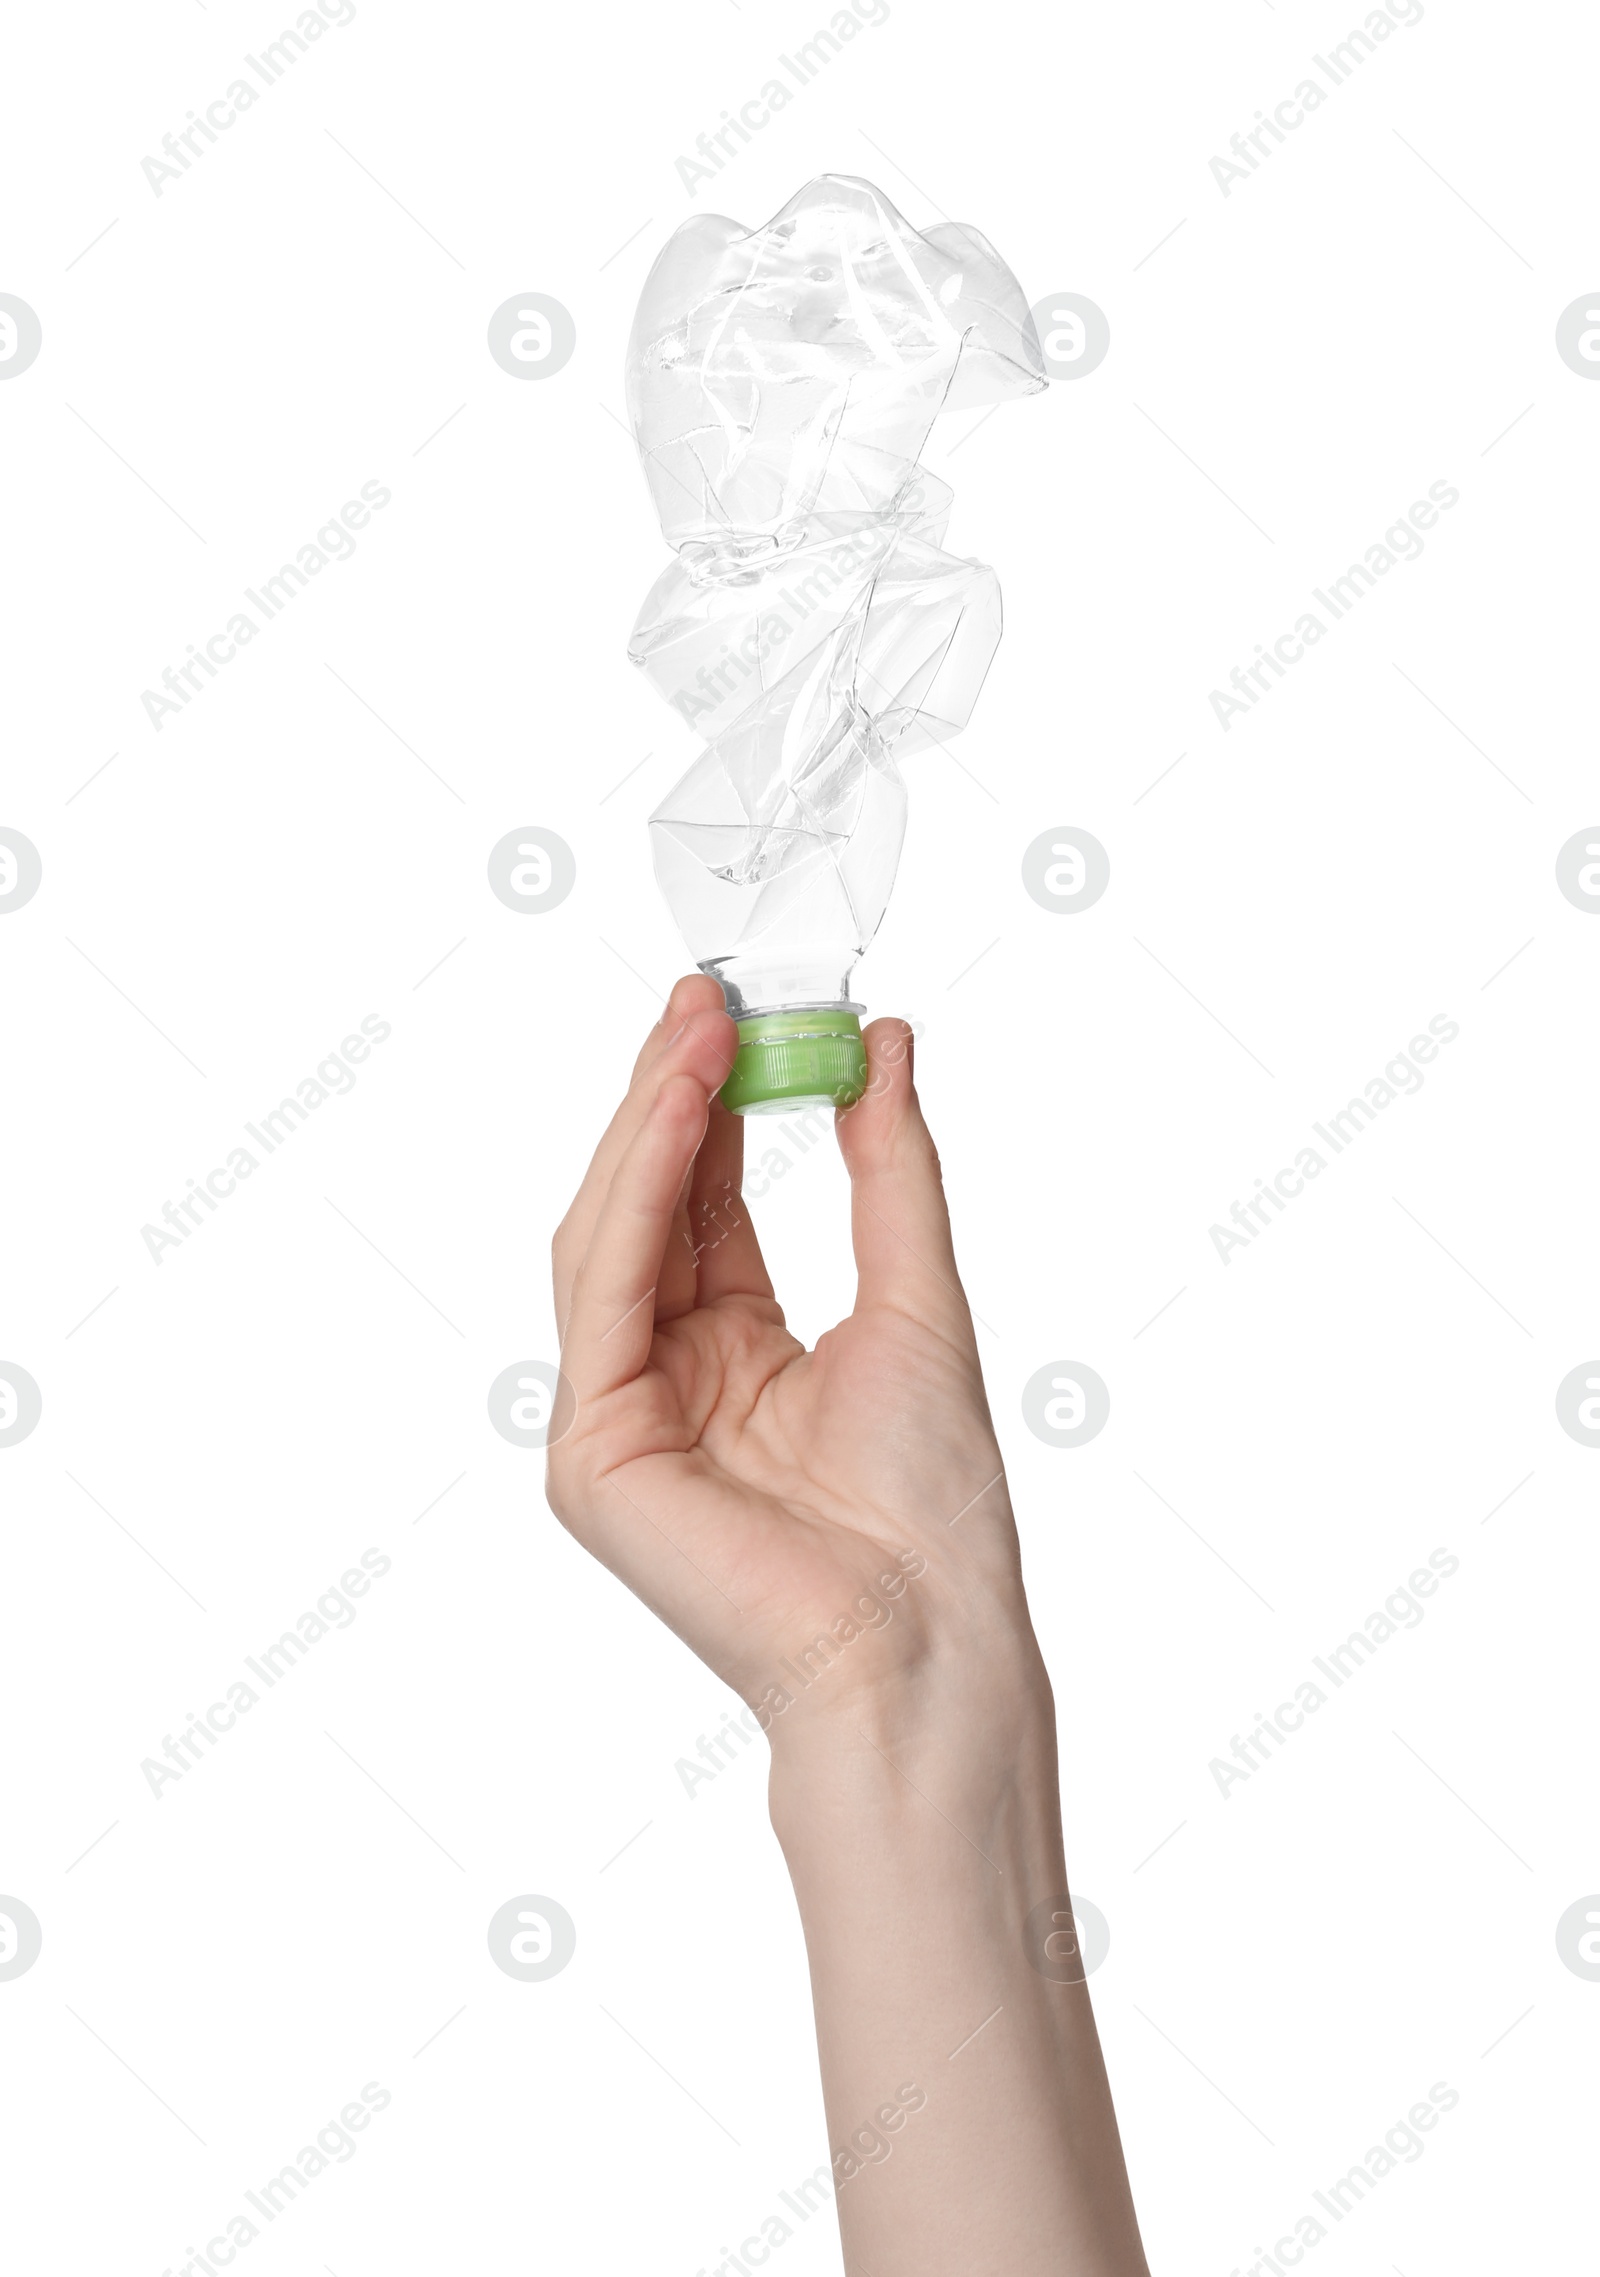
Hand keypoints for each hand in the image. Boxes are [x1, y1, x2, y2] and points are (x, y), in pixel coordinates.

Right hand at [548, 974, 1048, 1755]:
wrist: (930, 1637)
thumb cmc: (933, 1507)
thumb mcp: (918, 1298)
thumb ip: (888, 1169)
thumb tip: (886, 1046)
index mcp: (735, 1351)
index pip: (702, 1201)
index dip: (713, 1101)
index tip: (741, 1009)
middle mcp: (665, 1377)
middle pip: (643, 1207)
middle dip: (668, 1094)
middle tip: (706, 996)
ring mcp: (616, 1419)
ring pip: (607, 1237)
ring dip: (648, 1125)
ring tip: (696, 1031)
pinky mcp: (590, 1456)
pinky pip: (603, 1295)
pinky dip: (638, 1196)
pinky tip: (680, 1113)